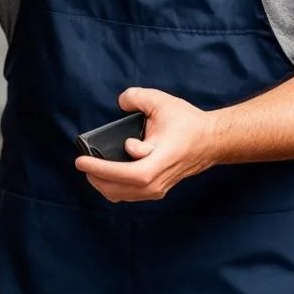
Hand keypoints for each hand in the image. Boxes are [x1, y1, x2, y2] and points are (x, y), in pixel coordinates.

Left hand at [75, 88, 218, 202]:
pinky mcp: (159, 189)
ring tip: (89, 170)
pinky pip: (131, 195)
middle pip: (124, 188)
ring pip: (125, 195)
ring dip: (104, 185)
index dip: (111, 166)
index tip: (87, 157)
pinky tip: (104, 177)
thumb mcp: (162, 102)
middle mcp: (160, 178)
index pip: (135, 171)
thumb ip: (138, 97)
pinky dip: (114, 188)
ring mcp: (160, 187)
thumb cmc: (187, 123)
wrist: (211, 141)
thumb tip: (121, 101)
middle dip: (98, 177)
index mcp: (163, 157)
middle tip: (82, 164)